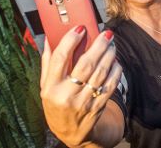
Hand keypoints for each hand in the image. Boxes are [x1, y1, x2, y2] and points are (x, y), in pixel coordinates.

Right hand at [40, 27, 122, 146]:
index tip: (81, 28)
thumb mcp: (45, 86)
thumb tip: (50, 38)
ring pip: (100, 73)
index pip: (60, 59)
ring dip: (109, 55)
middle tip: (106, 34)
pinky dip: (115, 70)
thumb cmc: (56, 104)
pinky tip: (115, 61)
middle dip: (98, 46)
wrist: (71, 133)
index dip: (71, 40)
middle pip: (85, 64)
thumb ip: (47, 62)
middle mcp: (66, 95)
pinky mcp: (97, 107)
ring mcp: (83, 102)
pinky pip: (110, 85)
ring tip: (111, 44)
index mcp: (50, 88)